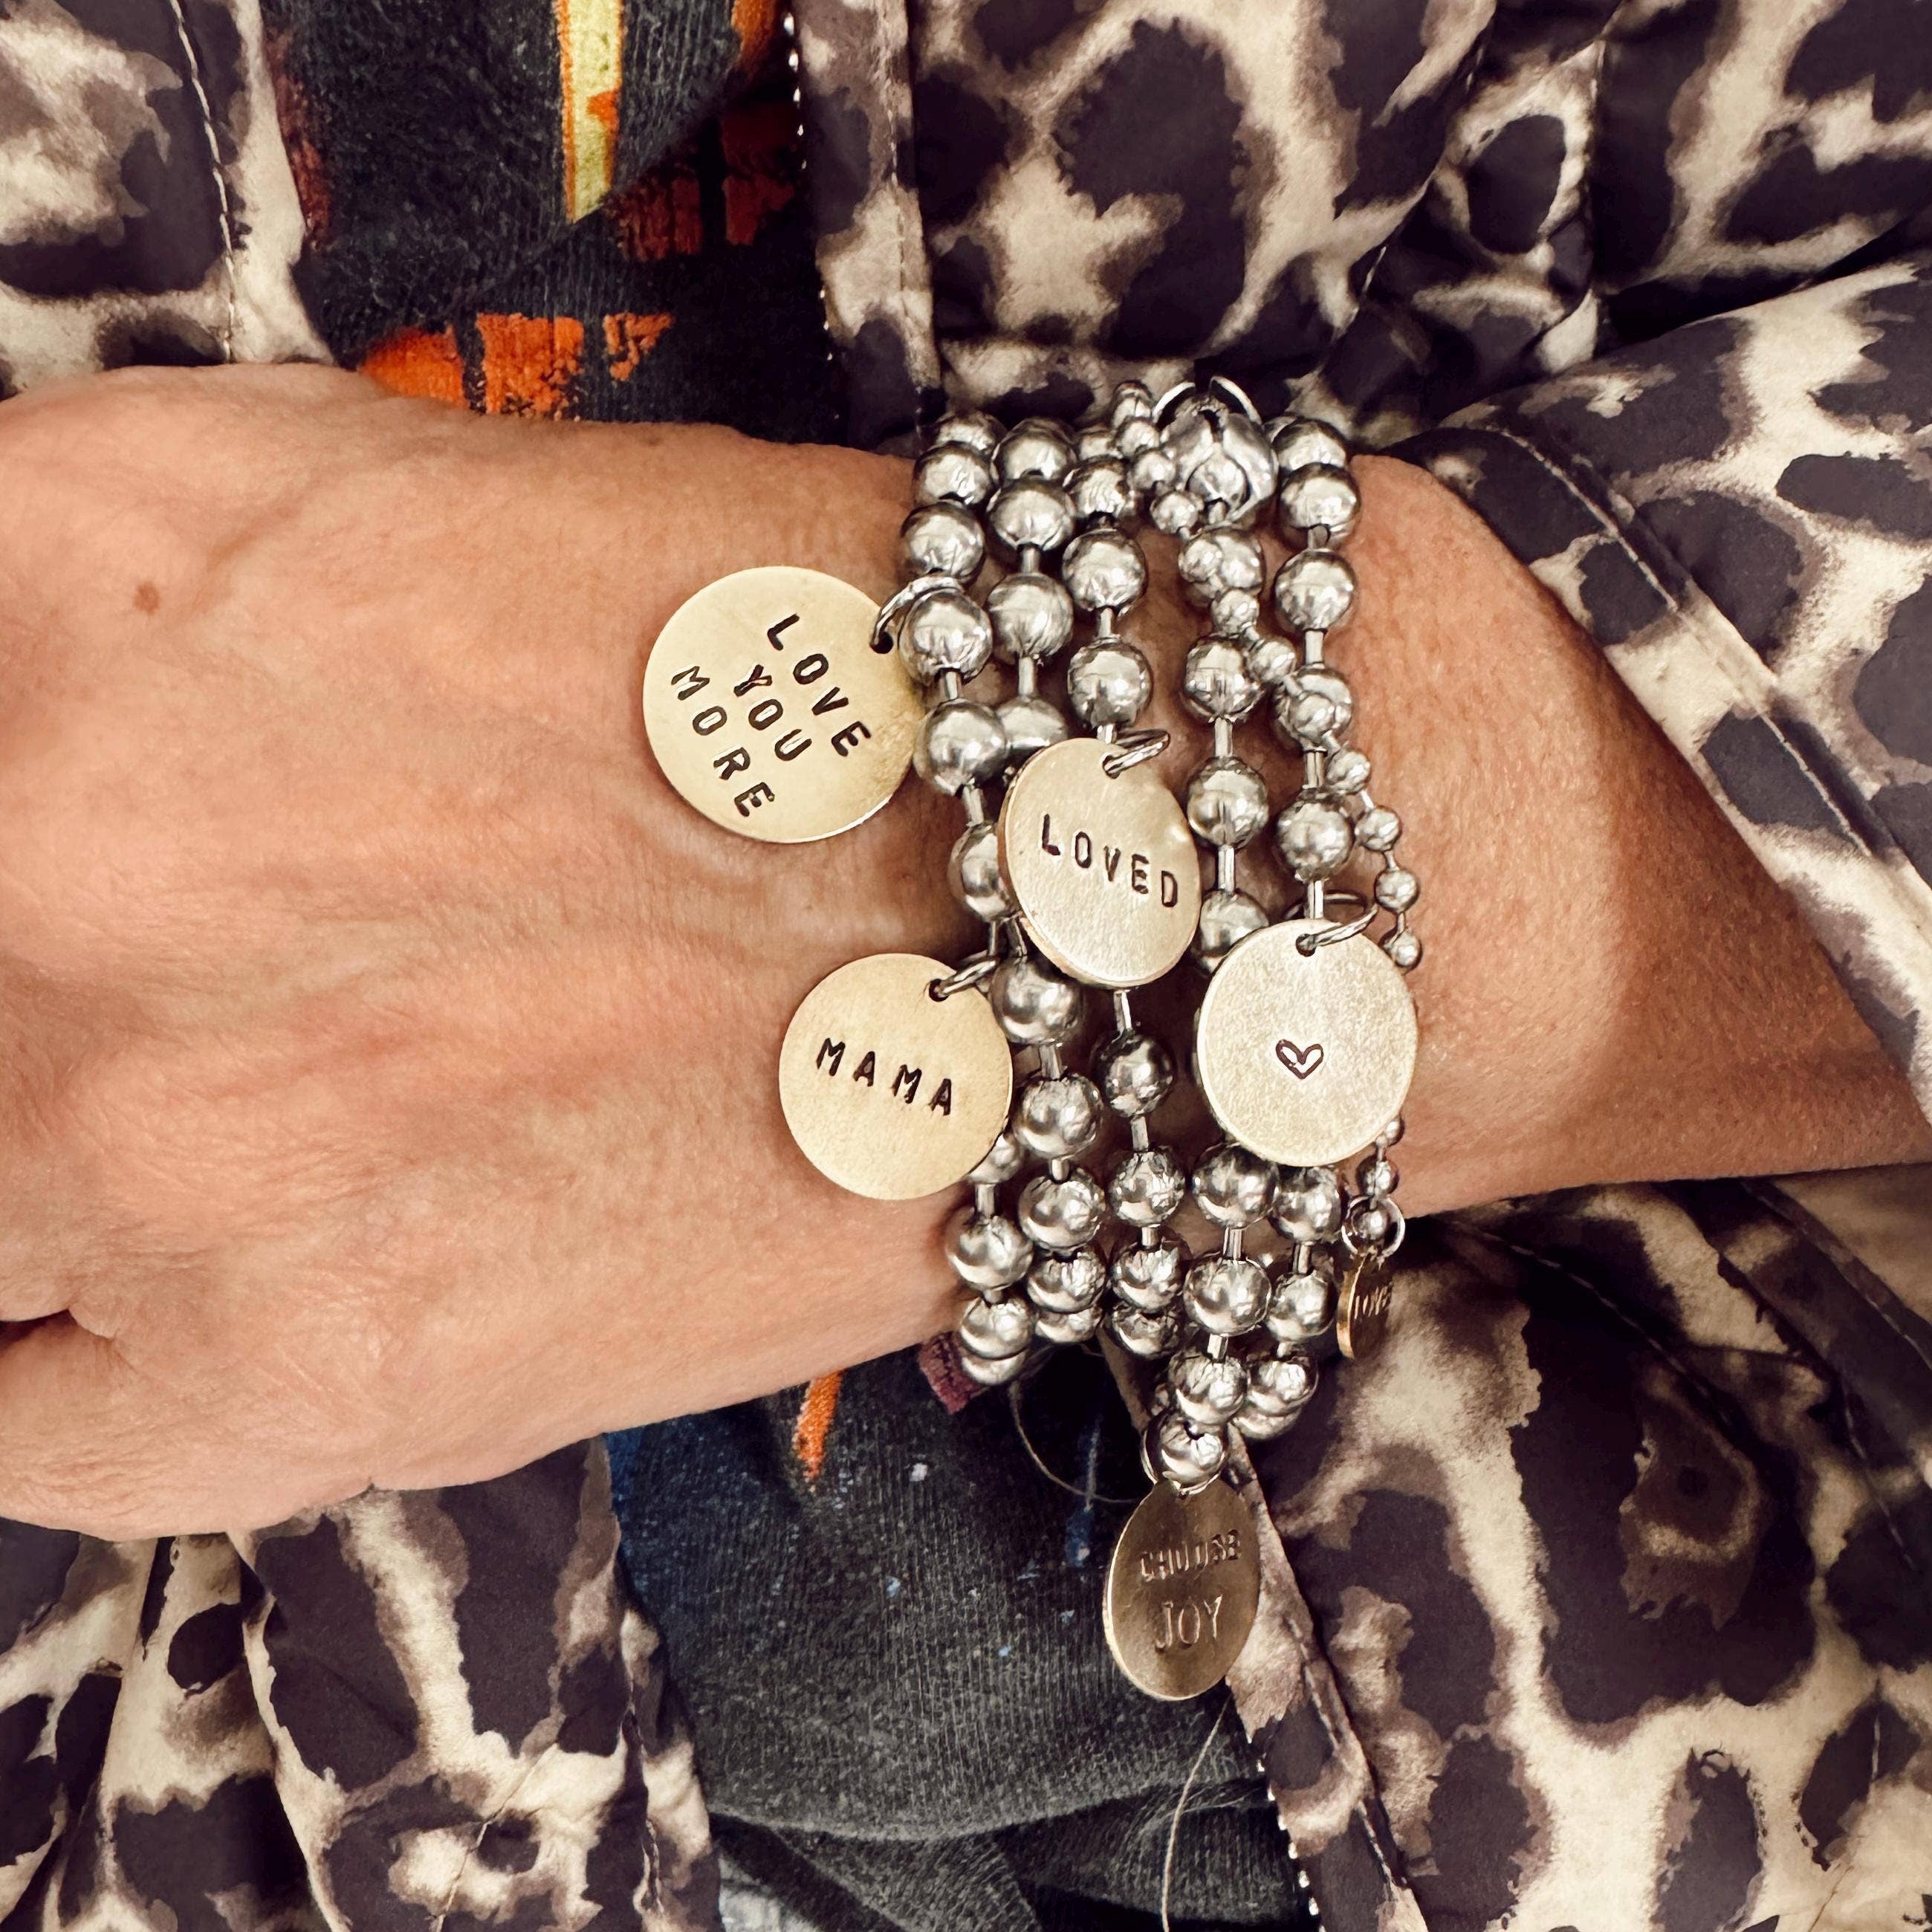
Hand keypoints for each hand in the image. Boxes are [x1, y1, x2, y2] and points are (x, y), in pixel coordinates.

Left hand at [0, 365, 967, 1534]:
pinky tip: (244, 1283)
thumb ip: (91, 602)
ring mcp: (152, 1135)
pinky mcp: (285, 1376)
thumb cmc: (761, 684)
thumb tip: (4, 732)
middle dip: (39, 1012)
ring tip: (243, 1142)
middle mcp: (51, 838)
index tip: (53, 902)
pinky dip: (93, 1366)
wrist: (1040, 902)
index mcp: (66, 559)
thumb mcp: (369, 504)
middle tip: (197, 1014)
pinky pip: (27, 1426)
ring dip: (52, 1190)